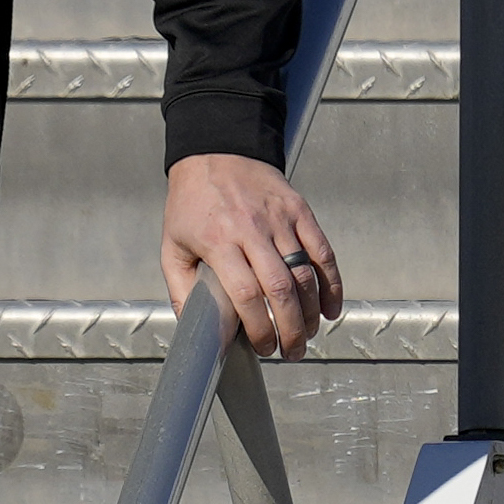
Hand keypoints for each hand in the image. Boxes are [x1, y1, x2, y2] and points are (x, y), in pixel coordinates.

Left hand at [161, 154, 342, 359]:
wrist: (215, 152)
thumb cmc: (191, 204)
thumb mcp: (172, 245)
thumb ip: (181, 288)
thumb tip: (195, 328)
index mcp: (217, 240)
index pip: (246, 294)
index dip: (259, 328)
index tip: (263, 347)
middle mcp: (251, 229)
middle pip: (280, 289)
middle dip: (290, 329)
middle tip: (291, 352)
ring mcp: (279, 218)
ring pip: (305, 274)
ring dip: (311, 312)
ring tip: (306, 336)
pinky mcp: (299, 210)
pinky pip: (322, 252)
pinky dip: (332, 284)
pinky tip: (330, 309)